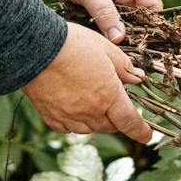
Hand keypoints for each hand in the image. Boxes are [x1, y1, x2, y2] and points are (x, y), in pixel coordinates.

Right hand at [23, 23, 152, 142]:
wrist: (34, 48)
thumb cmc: (73, 44)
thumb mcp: (106, 48)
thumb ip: (124, 67)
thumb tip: (137, 78)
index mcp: (109, 96)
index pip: (130, 122)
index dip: (140, 131)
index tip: (146, 136)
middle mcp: (90, 111)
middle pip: (110, 126)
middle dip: (117, 119)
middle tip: (116, 106)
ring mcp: (69, 117)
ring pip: (90, 128)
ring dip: (96, 120)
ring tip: (92, 103)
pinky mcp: (51, 117)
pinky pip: (68, 127)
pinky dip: (75, 122)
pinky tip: (73, 108)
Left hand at [51, 0, 163, 42]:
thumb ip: (106, 14)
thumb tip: (119, 38)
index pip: (153, 5)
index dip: (153, 22)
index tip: (146, 40)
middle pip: (140, 19)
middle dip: (136, 34)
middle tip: (131, 51)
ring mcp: (114, 3)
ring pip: (124, 25)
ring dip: (121, 36)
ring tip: (119, 53)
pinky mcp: (101, 11)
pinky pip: (110, 26)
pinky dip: (108, 35)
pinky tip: (106, 47)